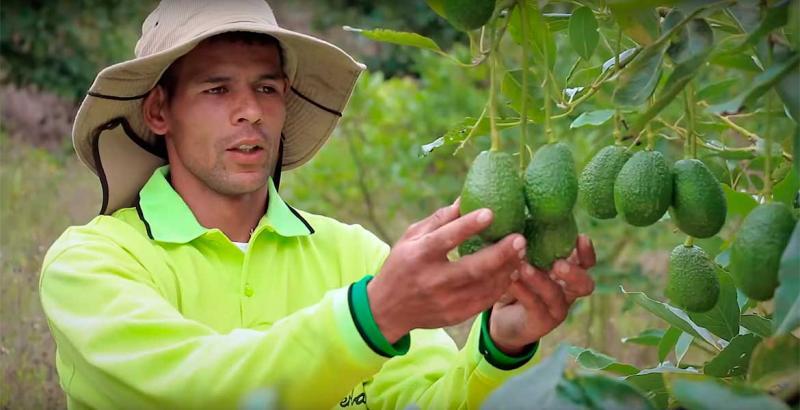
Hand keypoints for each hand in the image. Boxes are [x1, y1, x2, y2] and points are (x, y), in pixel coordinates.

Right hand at [368, 198, 526, 342]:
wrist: (387, 310)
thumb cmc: (402, 265)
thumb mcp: (411, 237)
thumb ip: (439, 219)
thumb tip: (466, 198)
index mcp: (419, 255)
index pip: (445, 239)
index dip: (468, 226)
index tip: (490, 212)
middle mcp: (432, 280)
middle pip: (472, 268)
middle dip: (500, 253)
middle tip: (520, 238)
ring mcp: (445, 301)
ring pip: (484, 286)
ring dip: (506, 269)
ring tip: (521, 252)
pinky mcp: (455, 315)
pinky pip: (485, 301)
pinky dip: (500, 286)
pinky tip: (511, 272)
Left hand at [488, 235, 595, 354]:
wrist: (502, 313)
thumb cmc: (517, 276)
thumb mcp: (523, 257)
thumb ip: (529, 240)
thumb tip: (525, 209)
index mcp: (568, 272)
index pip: (586, 262)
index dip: (587, 252)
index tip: (581, 238)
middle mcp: (567, 291)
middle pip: (584, 284)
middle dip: (574, 273)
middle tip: (557, 264)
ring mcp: (556, 308)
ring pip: (556, 296)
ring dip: (540, 280)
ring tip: (523, 267)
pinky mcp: (541, 322)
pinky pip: (535, 305)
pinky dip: (523, 291)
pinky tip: (511, 280)